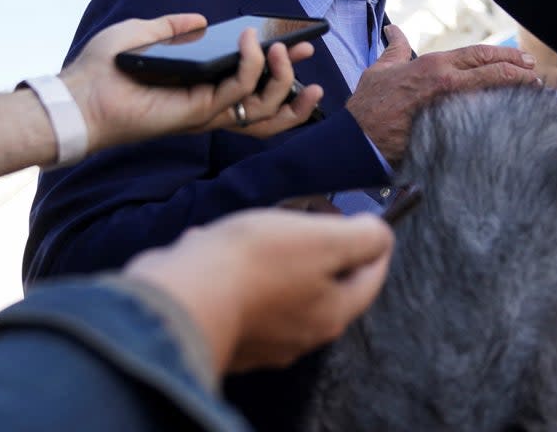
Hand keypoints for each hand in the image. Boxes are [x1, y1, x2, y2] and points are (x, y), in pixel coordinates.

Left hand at [62, 14, 323, 153]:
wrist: (78, 94)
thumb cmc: (104, 69)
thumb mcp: (141, 34)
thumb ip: (172, 26)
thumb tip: (201, 20)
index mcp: (201, 89)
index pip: (251, 87)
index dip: (278, 71)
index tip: (298, 44)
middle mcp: (209, 104)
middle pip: (268, 104)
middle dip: (292, 78)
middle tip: (307, 48)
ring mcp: (206, 111)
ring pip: (263, 104)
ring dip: (280, 75)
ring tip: (283, 49)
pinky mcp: (198, 112)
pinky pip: (238, 89)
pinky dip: (250, 63)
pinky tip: (251, 40)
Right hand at [125, 208, 392, 374]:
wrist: (176, 298)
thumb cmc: (255, 265)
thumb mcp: (325, 239)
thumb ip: (364, 237)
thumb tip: (380, 234)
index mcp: (332, 315)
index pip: (372, 278)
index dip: (376, 244)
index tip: (373, 221)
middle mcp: (300, 336)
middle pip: (327, 284)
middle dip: (322, 248)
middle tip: (312, 219)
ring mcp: (260, 338)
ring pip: (282, 287)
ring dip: (275, 254)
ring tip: (259, 227)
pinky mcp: (223, 330)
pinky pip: (241, 292)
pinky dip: (235, 267)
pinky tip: (218, 246)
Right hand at [348, 25, 538, 162]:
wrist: (356, 138)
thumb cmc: (368, 105)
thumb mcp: (381, 69)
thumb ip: (395, 49)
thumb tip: (394, 32)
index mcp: (434, 65)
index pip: (479, 55)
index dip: (505, 57)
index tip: (523, 60)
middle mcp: (446, 82)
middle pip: (493, 73)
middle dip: (519, 73)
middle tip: (536, 76)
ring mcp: (449, 107)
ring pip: (492, 96)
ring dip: (514, 95)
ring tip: (533, 96)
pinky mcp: (449, 131)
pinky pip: (481, 122)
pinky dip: (499, 119)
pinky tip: (513, 120)